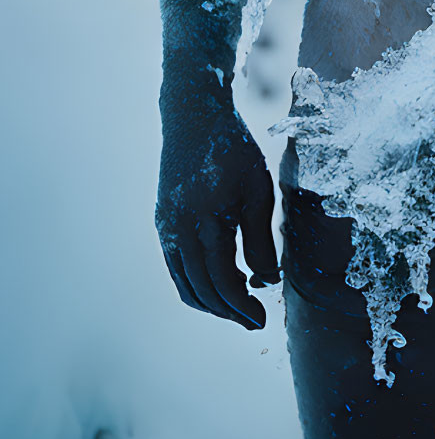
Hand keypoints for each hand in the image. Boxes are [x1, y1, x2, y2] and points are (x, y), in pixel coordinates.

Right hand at [156, 100, 279, 328]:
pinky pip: (176, 267)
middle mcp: (178, 230)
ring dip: (210, 302)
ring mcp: (166, 228)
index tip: (262, 319)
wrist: (194, 117)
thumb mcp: (258, 190)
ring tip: (237, 307)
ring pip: (184, 283)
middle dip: (228, 312)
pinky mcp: (162, 222)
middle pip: (201, 290)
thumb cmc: (233, 150)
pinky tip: (218, 282)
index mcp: (206, 222)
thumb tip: (266, 280)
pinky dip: (194, 283)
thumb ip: (260, 238)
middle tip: (253, 321)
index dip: (242, 307)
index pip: (222, 282)